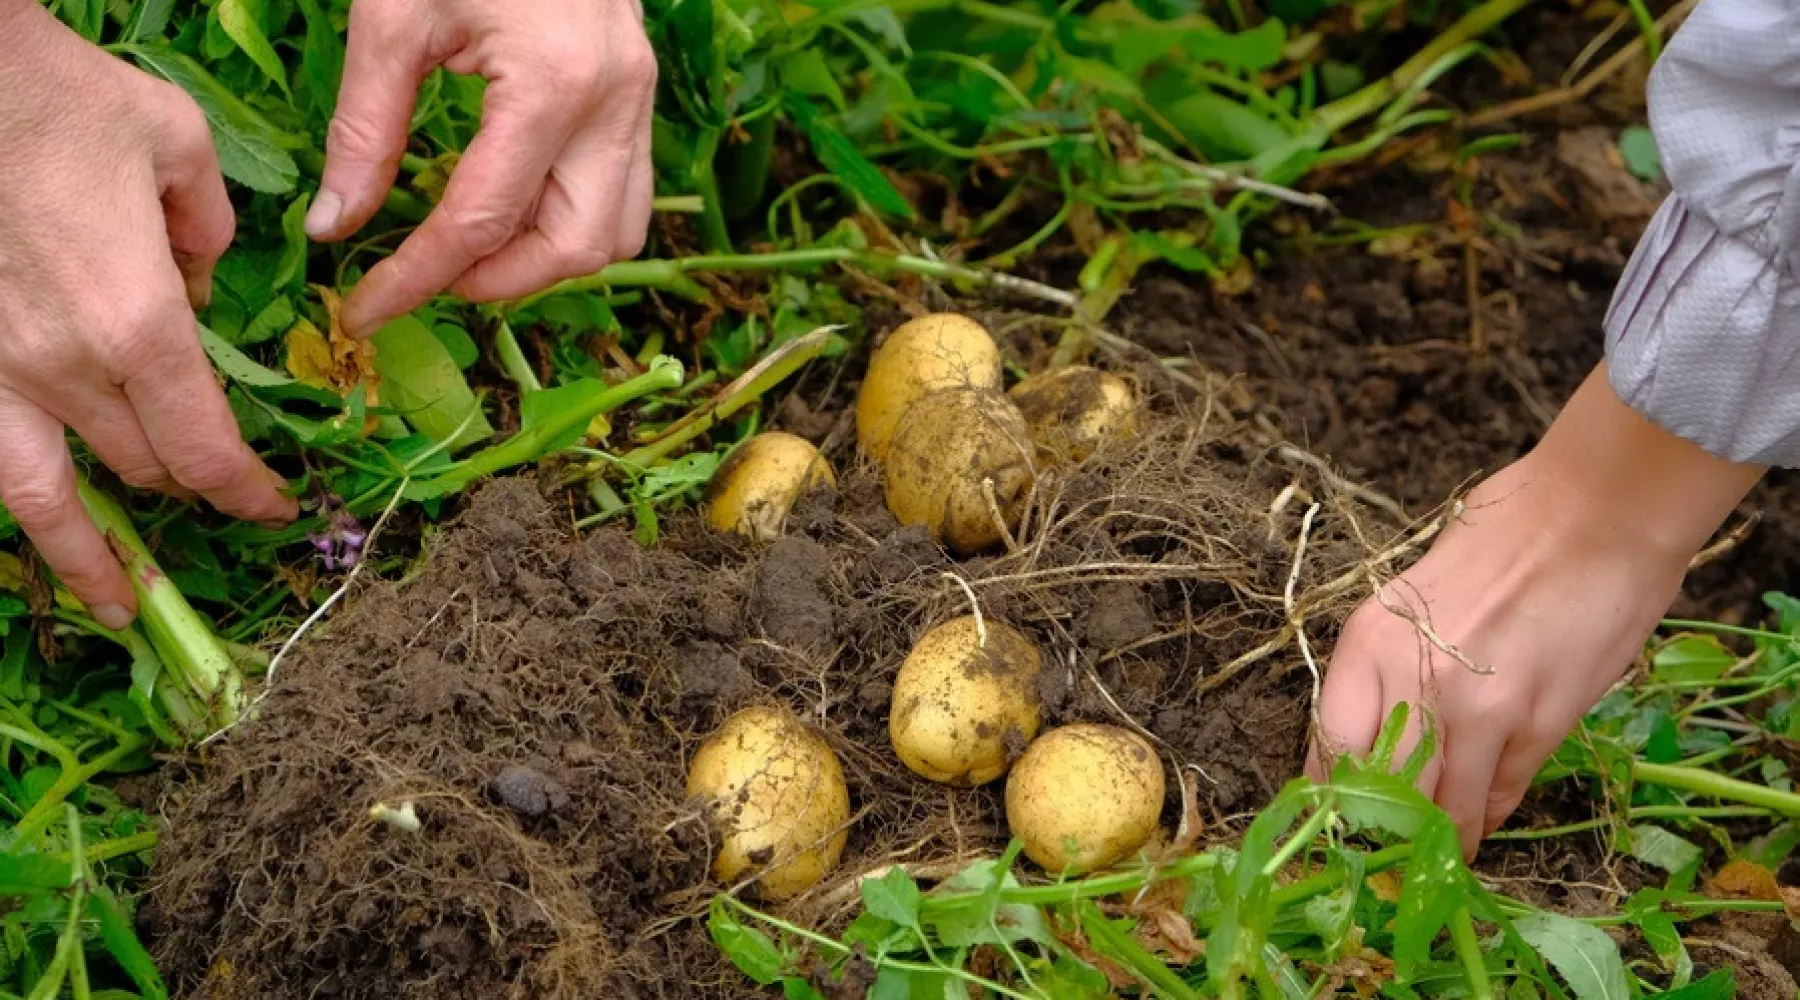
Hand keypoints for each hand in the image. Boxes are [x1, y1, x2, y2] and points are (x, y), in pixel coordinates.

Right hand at [0, 4, 296, 629]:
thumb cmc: (59, 96)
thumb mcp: (176, 146)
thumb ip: (209, 231)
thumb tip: (201, 285)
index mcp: (140, 325)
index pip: (207, 451)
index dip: (247, 494)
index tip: (275, 509)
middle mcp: (64, 368)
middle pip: (141, 470)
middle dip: (189, 492)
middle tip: (216, 502)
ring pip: (43, 497)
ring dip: (87, 559)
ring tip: (116, 608)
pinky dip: (17, 508)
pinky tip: (36, 529)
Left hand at [306, 0, 657, 335]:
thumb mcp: (391, 18)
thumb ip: (363, 130)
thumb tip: (334, 228)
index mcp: (554, 83)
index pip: (482, 222)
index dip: (417, 278)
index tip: (365, 310)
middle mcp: (616, 103)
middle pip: (577, 248)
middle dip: (497, 280)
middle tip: (424, 275)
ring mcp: (639, 100)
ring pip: (616, 232)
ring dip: (542, 259)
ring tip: (469, 249)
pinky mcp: (638, 94)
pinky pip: (621, 193)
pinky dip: (565, 219)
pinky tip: (509, 208)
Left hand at [1306, 366, 1762, 857]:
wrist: (1596, 514)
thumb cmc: (1504, 540)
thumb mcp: (1416, 599)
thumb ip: (1390, 666)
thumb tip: (1372, 736)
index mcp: (1369, 642)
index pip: (1328, 745)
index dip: (1332, 793)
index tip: (1339, 815)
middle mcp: (1412, 681)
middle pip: (1381, 792)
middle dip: (1384, 829)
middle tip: (1388, 846)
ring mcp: (1478, 709)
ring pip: (1445, 810)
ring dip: (1442, 837)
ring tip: (1441, 847)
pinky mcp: (1539, 725)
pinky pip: (1502, 794)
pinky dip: (1490, 812)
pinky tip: (1484, 814)